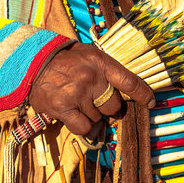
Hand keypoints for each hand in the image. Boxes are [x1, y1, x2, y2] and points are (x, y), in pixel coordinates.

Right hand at [29, 43, 154, 134]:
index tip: (151, 103)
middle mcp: (91, 78)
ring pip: (98, 118)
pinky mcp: (63, 108)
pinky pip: (84, 127)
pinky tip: (73, 115)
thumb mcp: (89, 54)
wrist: (32, 62)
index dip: (144, 94)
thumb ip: (108, 71)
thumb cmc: (66, 60)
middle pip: (114, 106)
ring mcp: (77, 94)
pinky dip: (81, 126)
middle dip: (106, 107)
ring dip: (91, 115)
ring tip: (77, 102)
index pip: (130, 82)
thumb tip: (128, 91)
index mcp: (101, 63)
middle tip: (94, 100)